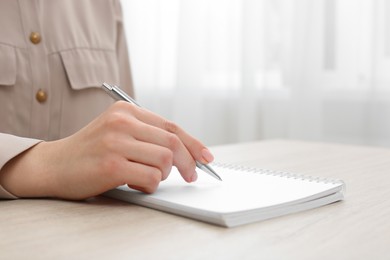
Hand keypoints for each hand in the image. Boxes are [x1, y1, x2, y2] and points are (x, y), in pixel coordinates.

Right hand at [0, 101, 213, 199]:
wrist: (53, 165)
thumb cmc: (90, 151)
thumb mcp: (118, 132)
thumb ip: (147, 136)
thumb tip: (185, 152)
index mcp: (126, 110)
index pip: (171, 126)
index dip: (193, 143)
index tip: (206, 157)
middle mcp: (122, 121)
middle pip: (172, 142)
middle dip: (188, 162)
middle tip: (191, 176)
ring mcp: (116, 142)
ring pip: (165, 160)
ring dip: (163, 175)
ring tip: (147, 178)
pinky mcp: (112, 164)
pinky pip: (151, 177)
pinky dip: (151, 185)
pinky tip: (136, 184)